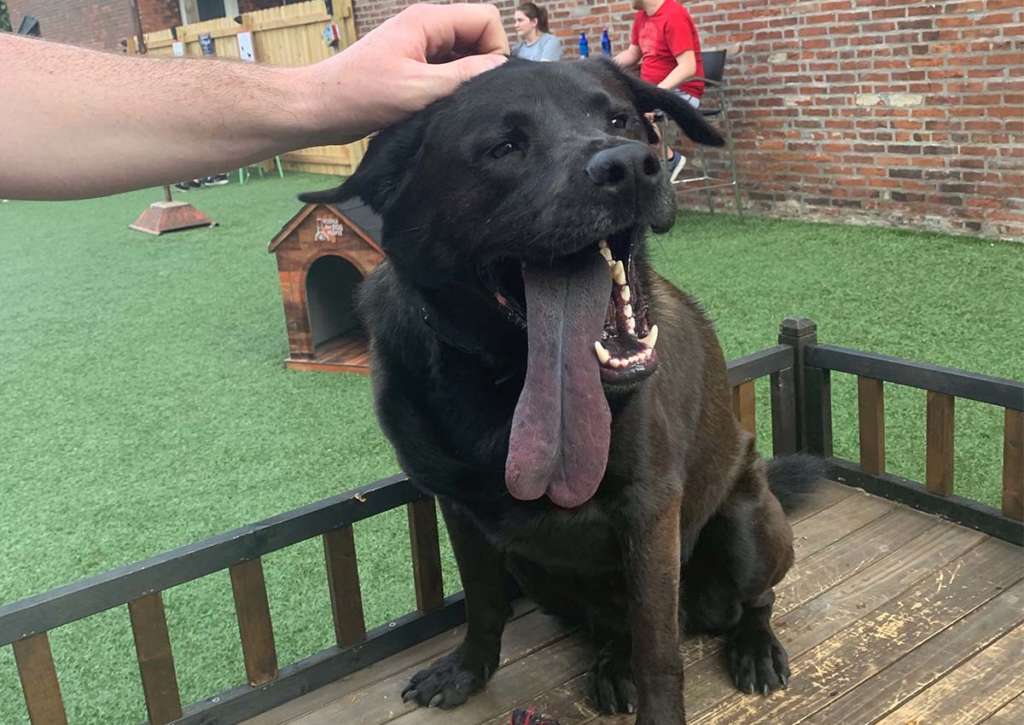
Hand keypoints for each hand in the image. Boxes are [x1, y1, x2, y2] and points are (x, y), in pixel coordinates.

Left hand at [300, 4, 508, 143]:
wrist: (319, 108)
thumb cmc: (361, 96)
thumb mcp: (420, 89)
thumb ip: (464, 76)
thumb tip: (500, 67)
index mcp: (427, 21)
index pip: (486, 18)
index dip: (494, 49)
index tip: (482, 82)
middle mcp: (426, 28)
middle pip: (477, 35)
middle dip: (481, 65)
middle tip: (466, 98)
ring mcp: (419, 47)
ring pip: (463, 55)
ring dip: (464, 79)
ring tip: (448, 105)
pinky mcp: (412, 67)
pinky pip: (447, 70)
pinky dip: (450, 87)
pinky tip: (438, 108)